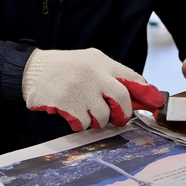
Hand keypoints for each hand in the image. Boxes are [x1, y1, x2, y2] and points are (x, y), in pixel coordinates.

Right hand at [22, 48, 165, 130]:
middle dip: (122, 114)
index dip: (146, 94)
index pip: (133, 78)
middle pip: (122, 100)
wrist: (30, 70)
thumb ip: (110, 77)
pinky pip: (84, 123)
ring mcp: (81, 88)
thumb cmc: (63, 69)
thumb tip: (137, 98)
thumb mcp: (89, 63)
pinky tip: (70, 113)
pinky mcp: (68, 103)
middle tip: (118, 119)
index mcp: (102, 62)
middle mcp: (94, 73)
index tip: (154, 104)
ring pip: (103, 115)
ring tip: (84, 110)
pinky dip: (80, 122)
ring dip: (96, 119)